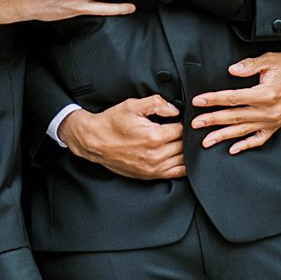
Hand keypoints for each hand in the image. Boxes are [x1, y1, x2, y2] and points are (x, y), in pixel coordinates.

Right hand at [59, 96, 185, 178]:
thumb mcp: (132, 106)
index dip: (185, 123)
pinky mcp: (149, 175)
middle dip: (186, 136)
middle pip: (184, 145)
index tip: (183, 119)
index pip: (182, 130)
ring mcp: (153, 168)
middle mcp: (155, 155)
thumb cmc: (111, 123)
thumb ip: (156, 103)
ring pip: (183, 160)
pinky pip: (175, 173)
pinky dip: (183, 166)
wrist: (94, 141)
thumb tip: (175, 110)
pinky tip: (181, 156)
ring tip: (182, 141)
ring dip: (186, 151)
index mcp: (154, 136)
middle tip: (184, 129)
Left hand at [190, 44, 280, 152]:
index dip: (213, 99)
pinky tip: (232, 149)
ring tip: (206, 141)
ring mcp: (272, 121)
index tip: (198, 101)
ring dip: (223, 136)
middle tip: (195, 123)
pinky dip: (245, 145)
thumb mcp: (269, 59)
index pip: (233, 98)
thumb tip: (231, 70)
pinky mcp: (276, 125)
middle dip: (212, 120)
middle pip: (234, 116)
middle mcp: (268, 111)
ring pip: (243, 131)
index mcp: (265, 94)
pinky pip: (259, 139)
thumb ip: (249, 65)